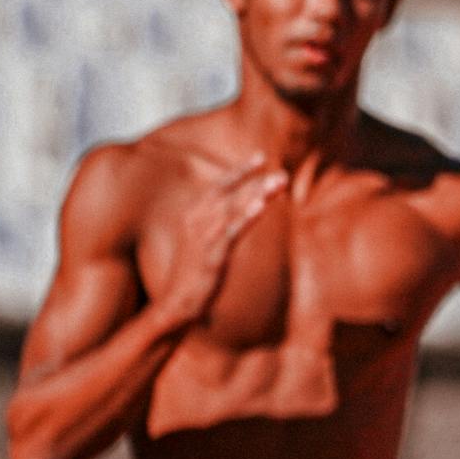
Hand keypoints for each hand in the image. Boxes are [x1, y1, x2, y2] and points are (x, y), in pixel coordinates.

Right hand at [156, 154, 284, 326]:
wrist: (176, 302)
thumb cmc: (195, 271)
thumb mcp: (207, 241)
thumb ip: (223, 222)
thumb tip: (247, 205)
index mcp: (193, 214)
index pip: (219, 186)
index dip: (239, 171)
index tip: (260, 156)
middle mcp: (196, 221)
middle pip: (230, 194)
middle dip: (257, 181)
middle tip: (283, 174)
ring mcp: (203, 238)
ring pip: (233, 209)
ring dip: (257, 194)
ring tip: (279, 183)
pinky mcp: (211, 256)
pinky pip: (231, 232)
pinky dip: (245, 217)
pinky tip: (261, 206)